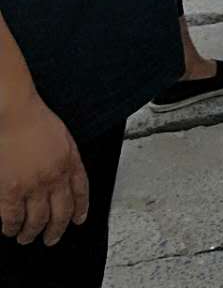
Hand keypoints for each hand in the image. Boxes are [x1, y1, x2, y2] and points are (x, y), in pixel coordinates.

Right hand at [0, 93, 88, 246]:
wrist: (15, 115)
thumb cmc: (36, 121)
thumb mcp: (65, 139)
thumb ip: (69, 159)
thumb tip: (68, 176)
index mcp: (71, 163)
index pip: (81, 193)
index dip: (81, 209)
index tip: (79, 220)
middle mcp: (55, 178)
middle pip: (61, 213)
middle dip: (57, 230)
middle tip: (52, 239)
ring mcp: (33, 186)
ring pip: (37, 220)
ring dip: (32, 233)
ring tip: (27, 238)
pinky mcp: (11, 190)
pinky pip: (12, 217)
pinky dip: (11, 227)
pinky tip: (10, 230)